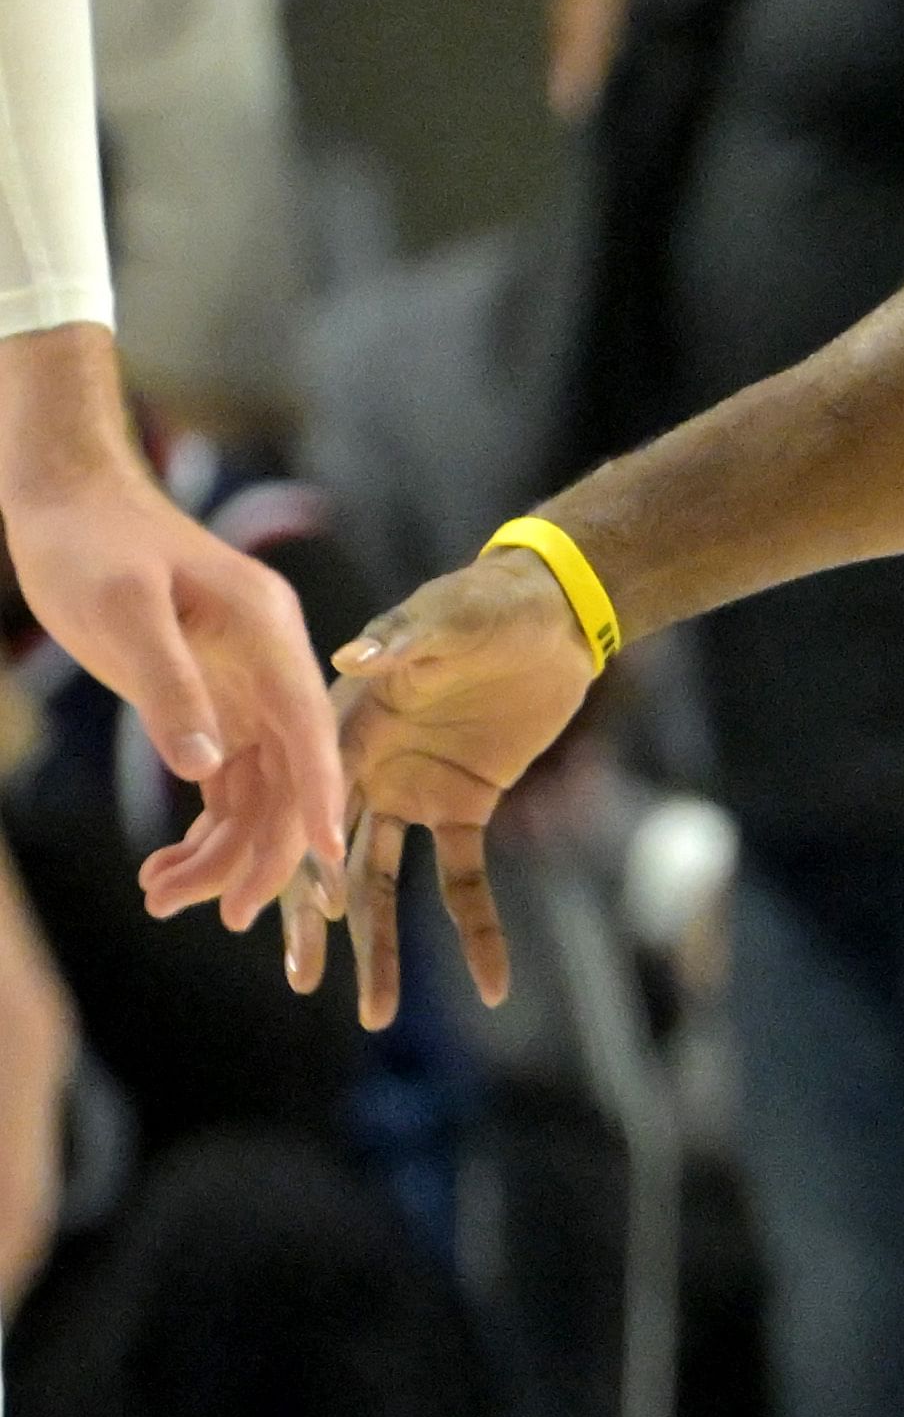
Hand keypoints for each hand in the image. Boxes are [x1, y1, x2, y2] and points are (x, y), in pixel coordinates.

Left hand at [0, 350, 343, 924]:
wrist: (67, 501)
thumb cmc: (92, 543)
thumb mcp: (124, 612)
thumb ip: (168, 689)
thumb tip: (203, 770)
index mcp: (269, 636)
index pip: (309, 731)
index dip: (318, 797)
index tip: (324, 860)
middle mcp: (271, 670)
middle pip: (290, 778)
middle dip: (259, 852)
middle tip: (219, 916)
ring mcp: (246, 691)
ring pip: (258, 792)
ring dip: (221, 852)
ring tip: (162, 899)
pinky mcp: (213, 705)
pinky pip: (227, 784)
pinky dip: (203, 830)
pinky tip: (167, 866)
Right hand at [310, 551, 606, 1028]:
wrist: (548, 614)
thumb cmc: (489, 604)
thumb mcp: (448, 619)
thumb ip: (402, 642)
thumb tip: (349, 656)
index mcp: (345, 726)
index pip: (311, 800)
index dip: (302, 854)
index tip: (296, 913)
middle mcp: (363, 767)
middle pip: (326, 855)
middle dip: (313, 920)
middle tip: (301, 984)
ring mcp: (409, 790)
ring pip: (382, 883)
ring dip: (380, 947)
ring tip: (372, 1015)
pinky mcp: (463, 806)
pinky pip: (464, 880)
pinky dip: (476, 930)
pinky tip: (489, 985)